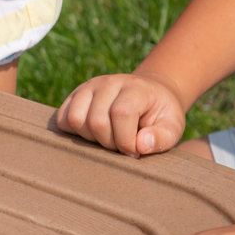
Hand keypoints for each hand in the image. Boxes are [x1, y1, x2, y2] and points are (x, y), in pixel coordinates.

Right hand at [56, 73, 185, 156]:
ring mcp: (88, 87)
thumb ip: (161, 138)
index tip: (134, 151)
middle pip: (96, 121)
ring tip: (106, 138)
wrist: (150, 94)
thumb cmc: (160, 115)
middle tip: (121, 146)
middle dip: (108, 143)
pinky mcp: (75, 95)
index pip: (121, 113)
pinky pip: (62, 118)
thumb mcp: (173, 127)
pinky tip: (92, 134)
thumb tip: (139, 145)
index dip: (125, 140)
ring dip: (89, 138)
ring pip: (74, 119)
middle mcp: (108, 83)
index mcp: (135, 88)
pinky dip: (73, 132)